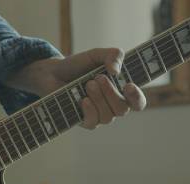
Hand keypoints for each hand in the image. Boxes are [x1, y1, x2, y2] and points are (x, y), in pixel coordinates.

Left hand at [8, 48, 146, 128]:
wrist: (52, 73)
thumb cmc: (77, 65)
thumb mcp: (96, 54)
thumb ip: (113, 55)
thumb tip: (116, 72)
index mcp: (119, 91)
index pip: (137, 102)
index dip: (137, 98)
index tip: (128, 86)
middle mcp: (110, 105)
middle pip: (122, 109)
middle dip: (111, 93)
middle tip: (97, 78)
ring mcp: (97, 114)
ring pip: (108, 117)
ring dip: (99, 99)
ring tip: (87, 84)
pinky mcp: (82, 120)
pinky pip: (92, 123)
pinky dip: (90, 111)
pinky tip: (83, 100)